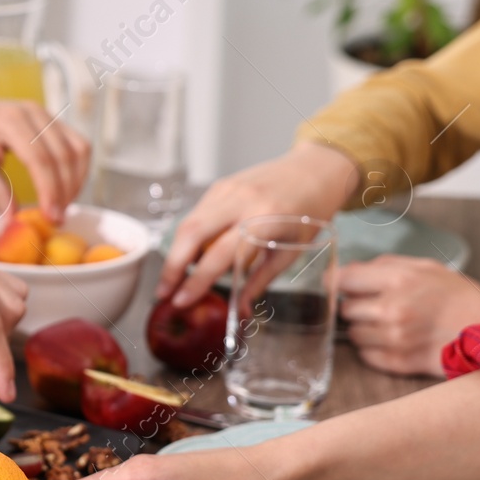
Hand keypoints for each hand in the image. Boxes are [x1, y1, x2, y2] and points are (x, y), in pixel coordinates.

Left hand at [0, 93, 90, 219]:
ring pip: (78, 149)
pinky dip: (77, 170)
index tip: (50, 218)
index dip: (49, 190)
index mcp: (10, 120)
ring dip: (76, 181)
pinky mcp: (53, 121)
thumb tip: (14, 221)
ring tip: (62, 207)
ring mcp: (46, 114)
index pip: (40, 158)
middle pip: (63, 155)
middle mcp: (34, 112)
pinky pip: (77, 145)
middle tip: (56, 220)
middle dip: (65, 191)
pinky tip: (66, 191)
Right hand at [159, 142, 358, 306]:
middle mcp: (242, 200)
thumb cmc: (311, 211)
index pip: (221, 254)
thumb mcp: (293, 250)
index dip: (197, 280)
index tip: (182, 301)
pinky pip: (197, 214)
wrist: (316, 170)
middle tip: (163, 292)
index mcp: (265, 219)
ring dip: (176, 253)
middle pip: (191, 233)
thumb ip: (262, 279)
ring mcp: (227, 189)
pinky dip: (189, 238)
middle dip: (172, 266)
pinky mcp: (221, 186)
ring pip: (188, 222)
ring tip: (174, 279)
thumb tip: (240, 310)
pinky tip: (191, 255)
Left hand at [339, 255, 479, 375]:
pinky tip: (397, 341)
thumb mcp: (429, 268)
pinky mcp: (397, 363)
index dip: (336, 282)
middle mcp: (392, 309)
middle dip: (357, 307)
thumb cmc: (461, 299)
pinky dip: (375, 349)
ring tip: (392, 325)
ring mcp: (393, 339)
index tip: (335, 285)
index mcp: (399, 280)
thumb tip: (350, 270)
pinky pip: (366, 355)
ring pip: (354, 334)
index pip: (343, 279)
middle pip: (345, 309)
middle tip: (379, 306)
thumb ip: (386, 266)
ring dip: (366, 329)